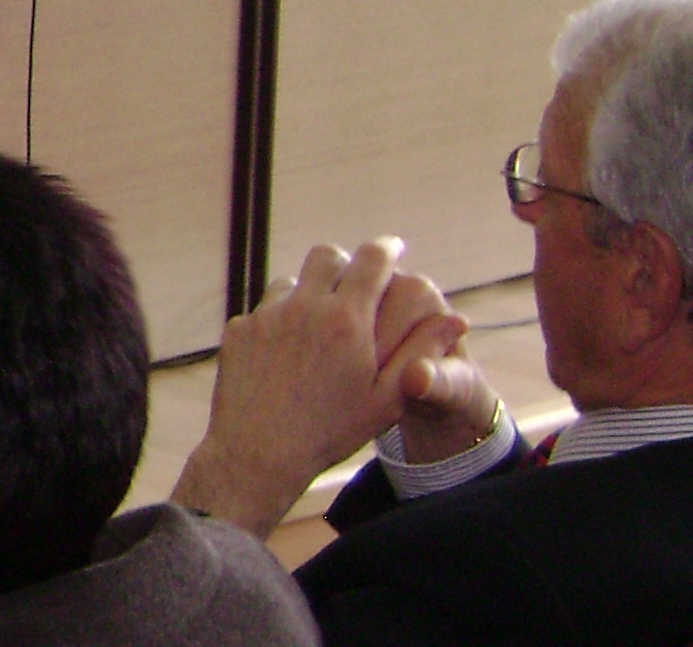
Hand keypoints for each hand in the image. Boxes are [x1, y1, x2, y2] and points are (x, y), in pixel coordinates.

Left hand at [171, 237, 477, 534]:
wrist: (259, 450)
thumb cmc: (332, 430)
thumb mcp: (388, 399)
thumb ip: (421, 353)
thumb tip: (457, 319)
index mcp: (347, 320)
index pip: (372, 261)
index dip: (387, 248)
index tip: (393, 246)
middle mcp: (304, 306)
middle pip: (328, 255)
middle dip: (346, 261)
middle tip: (356, 279)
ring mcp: (266, 314)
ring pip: (293, 281)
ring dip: (310, 291)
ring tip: (321, 321)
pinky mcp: (239, 328)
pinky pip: (264, 310)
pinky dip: (280, 321)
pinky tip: (287, 353)